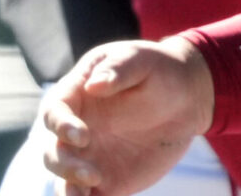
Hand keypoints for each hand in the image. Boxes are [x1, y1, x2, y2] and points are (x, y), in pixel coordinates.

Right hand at [40, 37, 214, 195]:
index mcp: (75, 96)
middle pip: (54, 152)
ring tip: (86, 194)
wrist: (186, 97)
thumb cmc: (158, 70)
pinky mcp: (106, 178)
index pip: (54, 113)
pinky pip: (90, 195)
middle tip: (92, 174)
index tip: (82, 136)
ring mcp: (88, 156)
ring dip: (70, 189)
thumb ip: (118, 68)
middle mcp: (75, 129)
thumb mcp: (141, 59)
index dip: (61, 126)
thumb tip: (94, 85)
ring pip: (65, 178)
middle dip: (65, 165)